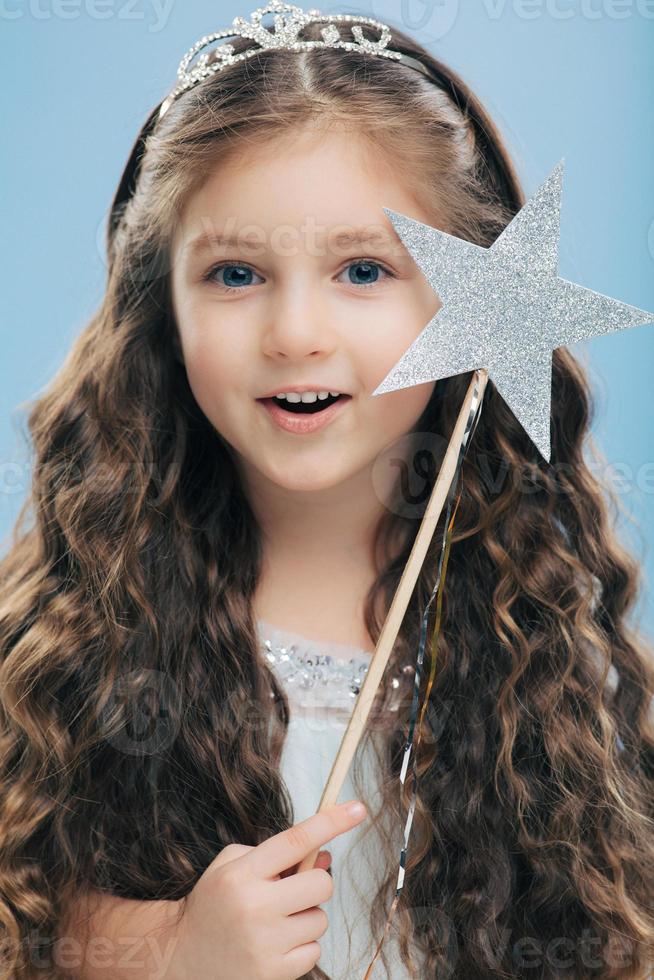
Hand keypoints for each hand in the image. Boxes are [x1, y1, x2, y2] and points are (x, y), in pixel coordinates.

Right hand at [169, 800, 367, 979]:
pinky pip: (314, 952)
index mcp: (242, 873)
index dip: (332, 822)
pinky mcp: (272, 973)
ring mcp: (264, 942)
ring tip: (276, 923)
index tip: (359, 808)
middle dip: (313, 885)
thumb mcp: (231, 866)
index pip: (296, 839)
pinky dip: (301, 947)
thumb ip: (276, 854)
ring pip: (320, 920)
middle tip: (291, 892)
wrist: (180, 957)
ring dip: (306, 919)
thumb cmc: (214, 904)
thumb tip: (324, 856)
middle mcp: (254, 906)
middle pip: (320, 883)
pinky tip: (275, 946)